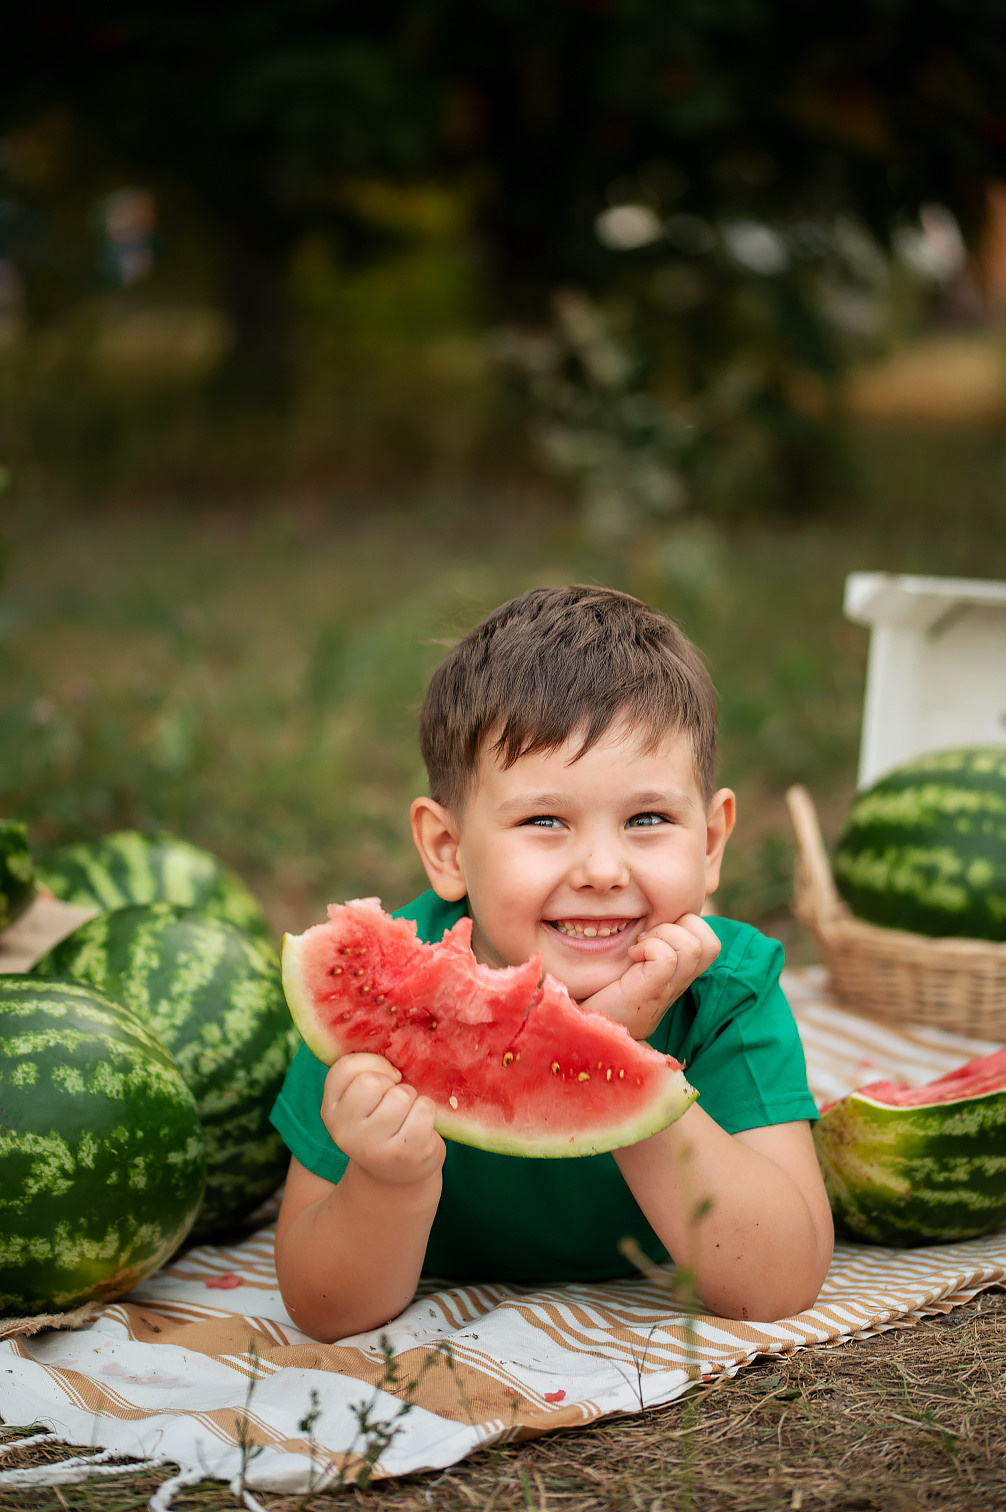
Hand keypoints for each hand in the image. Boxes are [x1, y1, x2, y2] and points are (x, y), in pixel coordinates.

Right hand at [320, 1053, 445, 1186]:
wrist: (397, 1175)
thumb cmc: (381, 1123)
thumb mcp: (359, 1100)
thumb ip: (361, 1071)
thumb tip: (388, 1024)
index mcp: (330, 1109)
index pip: (346, 1067)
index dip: (373, 1064)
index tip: (383, 1077)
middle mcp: (344, 1131)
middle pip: (373, 1081)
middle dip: (393, 1085)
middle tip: (395, 1103)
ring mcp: (372, 1146)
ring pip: (402, 1095)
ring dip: (412, 1100)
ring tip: (407, 1118)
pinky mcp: (403, 1154)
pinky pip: (424, 1110)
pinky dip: (428, 1113)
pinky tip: (420, 1129)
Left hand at [579, 914, 720, 1038]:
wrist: (588, 1030)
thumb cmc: (604, 994)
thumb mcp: (634, 966)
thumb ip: (648, 945)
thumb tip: (649, 914)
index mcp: (679, 975)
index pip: (711, 941)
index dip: (688, 925)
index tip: (655, 933)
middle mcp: (679, 983)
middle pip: (709, 942)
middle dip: (678, 926)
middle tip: (647, 937)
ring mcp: (666, 989)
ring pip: (692, 946)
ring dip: (662, 935)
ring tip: (639, 947)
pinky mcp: (648, 992)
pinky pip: (666, 957)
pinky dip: (649, 947)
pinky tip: (631, 956)